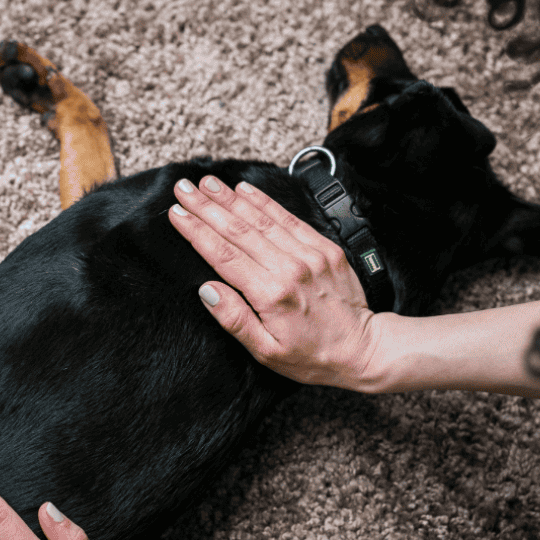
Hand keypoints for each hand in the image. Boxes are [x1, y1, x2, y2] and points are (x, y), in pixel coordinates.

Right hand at [168, 175, 384, 388]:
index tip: (177, 214)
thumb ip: (235, 319)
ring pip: (262, 219)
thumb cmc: (312, 357)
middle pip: (239, 230)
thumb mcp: (266, 352)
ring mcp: (310, 255)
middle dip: (207, 207)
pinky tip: (246, 190)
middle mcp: (291, 269)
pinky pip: (289, 219)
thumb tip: (207, 290)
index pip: (224, 255)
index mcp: (272, 295)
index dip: (196, 231)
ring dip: (231, 198)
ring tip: (207, 183)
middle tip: (183, 188)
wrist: (363, 349)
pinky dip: (266, 202)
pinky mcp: (325, 248)